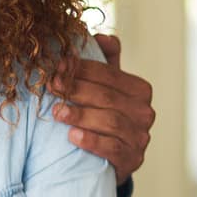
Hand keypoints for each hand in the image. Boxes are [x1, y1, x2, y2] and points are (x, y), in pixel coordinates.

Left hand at [51, 32, 154, 185]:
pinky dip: (91, 141)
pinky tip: (72, 136)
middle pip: (108, 97)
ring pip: (110, 122)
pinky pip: (112, 148)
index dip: (83, 68)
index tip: (58, 65)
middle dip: (77, 89)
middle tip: (51, 85)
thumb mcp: (104, 87)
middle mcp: (145, 113)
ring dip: (80, 115)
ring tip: (56, 112)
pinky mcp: (132, 160)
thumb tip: (103, 37)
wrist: (105, 159)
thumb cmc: (102, 115)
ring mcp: (140, 138)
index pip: (110, 75)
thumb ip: (105, 61)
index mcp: (139, 90)